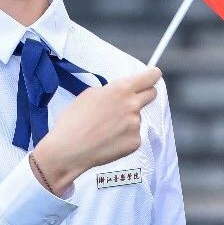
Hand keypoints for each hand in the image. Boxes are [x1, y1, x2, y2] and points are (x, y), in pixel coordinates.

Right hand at [31, 66, 161, 193]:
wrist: (69, 149)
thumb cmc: (74, 120)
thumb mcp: (89, 94)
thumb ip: (110, 91)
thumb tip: (118, 94)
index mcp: (121, 89)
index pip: (149, 77)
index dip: (153, 75)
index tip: (154, 75)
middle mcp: (133, 105)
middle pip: (151, 95)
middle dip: (144, 95)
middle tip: (130, 102)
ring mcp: (136, 125)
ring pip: (137, 117)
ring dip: (127, 120)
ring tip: (106, 128)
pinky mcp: (135, 142)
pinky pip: (134, 135)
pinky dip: (124, 137)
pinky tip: (108, 140)